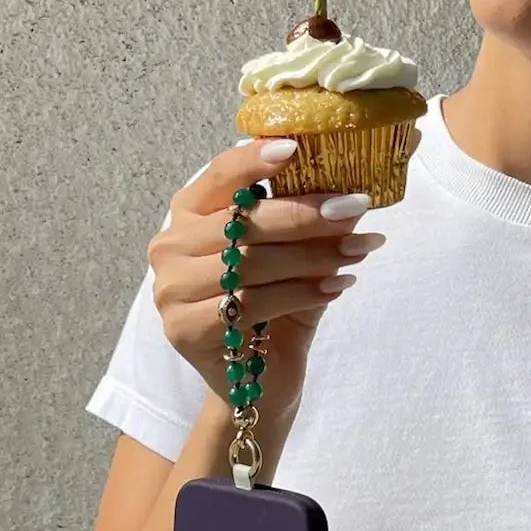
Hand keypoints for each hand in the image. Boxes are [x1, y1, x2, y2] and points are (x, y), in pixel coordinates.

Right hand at [146, 136, 384, 409]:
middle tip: (356, 208)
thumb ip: (313, 225)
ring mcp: (171, 288)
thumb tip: (354, 195)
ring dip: (313, 255)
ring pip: (250, 262)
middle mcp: (171, 245)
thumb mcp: (295, 255)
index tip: (297, 148)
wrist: (259, 383)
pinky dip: (300, 292)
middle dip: (306, 214)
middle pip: (242, 220)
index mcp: (190, 212)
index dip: (255, 159)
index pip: (220, 174)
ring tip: (359, 251)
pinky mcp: (184, 328)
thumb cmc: (275, 306)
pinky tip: (336, 287)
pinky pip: (251, 302)